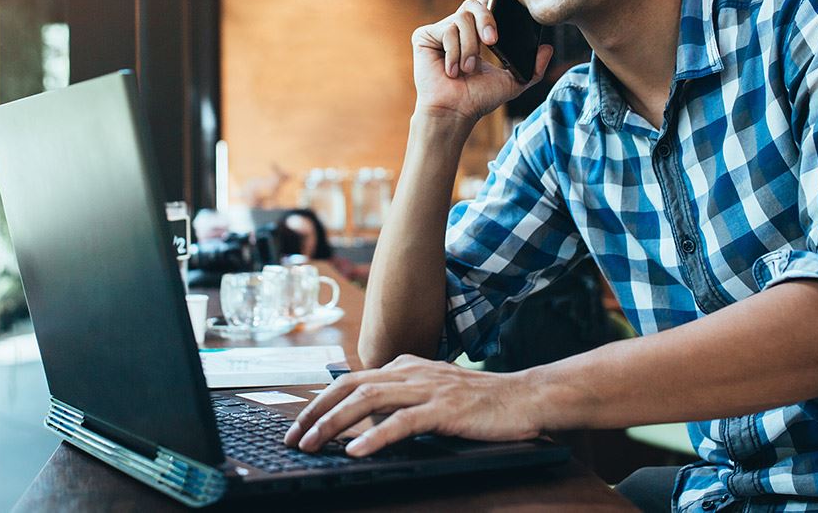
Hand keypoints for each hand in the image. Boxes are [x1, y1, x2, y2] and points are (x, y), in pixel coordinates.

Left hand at [283, 355, 539, 456]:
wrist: (524, 396)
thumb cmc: (480, 400)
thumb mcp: (433, 390)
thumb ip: (402, 395)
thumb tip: (365, 414)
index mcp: (405, 366)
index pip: (351, 379)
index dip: (320, 401)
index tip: (298, 425)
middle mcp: (411, 371)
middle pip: (350, 386)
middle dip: (316, 411)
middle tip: (293, 437)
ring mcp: (428, 387)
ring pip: (368, 400)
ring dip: (335, 424)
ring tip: (313, 445)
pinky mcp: (445, 408)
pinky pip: (403, 421)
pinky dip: (375, 437)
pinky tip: (356, 451)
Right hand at [410, 0, 552, 124]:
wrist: (455, 112)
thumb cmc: (478, 99)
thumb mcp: (513, 83)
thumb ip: (533, 68)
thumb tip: (547, 49)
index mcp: (478, 32)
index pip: (487, 0)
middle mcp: (459, 26)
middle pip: (476, 4)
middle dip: (487, 22)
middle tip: (492, 43)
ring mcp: (440, 29)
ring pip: (462, 19)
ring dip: (470, 48)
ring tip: (466, 69)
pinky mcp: (424, 35)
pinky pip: (447, 30)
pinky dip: (454, 52)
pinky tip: (451, 70)